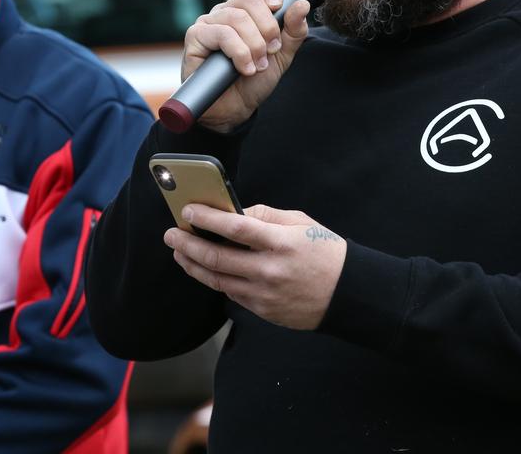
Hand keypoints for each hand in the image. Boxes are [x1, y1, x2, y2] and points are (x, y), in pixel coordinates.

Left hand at [163, 203, 345, 329]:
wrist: (348, 294)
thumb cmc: (325, 251)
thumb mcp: (301, 222)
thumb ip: (265, 215)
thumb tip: (233, 212)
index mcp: (281, 242)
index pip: (235, 228)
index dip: (208, 218)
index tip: (188, 210)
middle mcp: (269, 270)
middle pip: (217, 257)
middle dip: (188, 244)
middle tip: (171, 235)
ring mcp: (264, 294)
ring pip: (217, 279)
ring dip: (193, 264)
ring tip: (179, 252)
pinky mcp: (263, 310)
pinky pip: (230, 293)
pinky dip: (214, 279)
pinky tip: (204, 268)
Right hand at [181, 0, 310, 132]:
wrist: (234, 110)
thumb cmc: (253, 81)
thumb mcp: (281, 56)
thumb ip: (293, 32)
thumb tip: (301, 4)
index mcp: (248, 10)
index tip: (278, 7)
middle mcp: (226, 11)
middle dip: (267, 27)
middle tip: (271, 50)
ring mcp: (209, 23)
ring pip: (237, 18)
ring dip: (254, 46)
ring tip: (257, 66)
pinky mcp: (195, 37)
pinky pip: (222, 34)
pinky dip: (239, 53)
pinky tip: (244, 68)